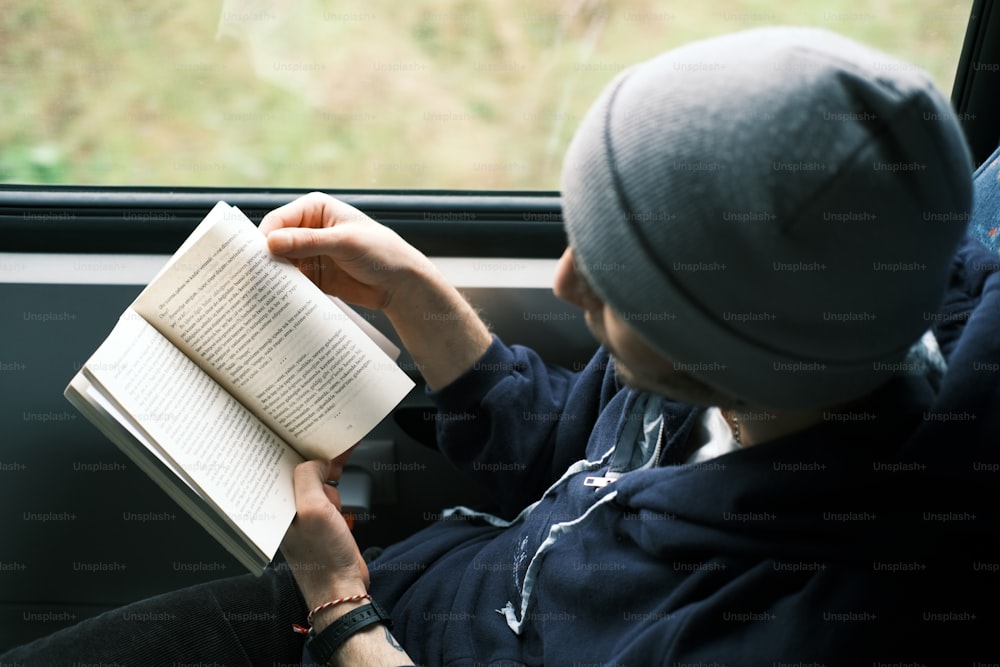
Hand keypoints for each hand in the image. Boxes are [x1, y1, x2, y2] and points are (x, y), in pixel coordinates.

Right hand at [260, 192, 435, 311]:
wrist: (401, 284)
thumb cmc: (381, 252)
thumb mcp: (345, 243)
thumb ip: (309, 242)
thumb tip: (271, 241)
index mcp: (315, 209)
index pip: (279, 221)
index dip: (264, 238)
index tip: (255, 258)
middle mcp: (307, 229)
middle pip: (274, 243)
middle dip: (264, 259)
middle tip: (252, 277)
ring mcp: (308, 254)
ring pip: (279, 264)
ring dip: (272, 277)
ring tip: (261, 292)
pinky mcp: (312, 276)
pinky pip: (290, 282)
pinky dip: (283, 290)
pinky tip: (276, 300)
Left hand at [280, 455, 369, 610]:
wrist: (342, 588)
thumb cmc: (324, 559)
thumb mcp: (314, 510)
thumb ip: (310, 478)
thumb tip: (318, 463)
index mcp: (275, 506)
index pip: (279, 467)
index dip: (296, 447)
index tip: (311, 432)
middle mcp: (285, 510)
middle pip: (299, 471)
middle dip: (318, 459)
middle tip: (334, 440)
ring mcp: (303, 516)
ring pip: (316, 481)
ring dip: (330, 476)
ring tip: (339, 476)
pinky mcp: (320, 522)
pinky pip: (327, 495)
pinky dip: (337, 487)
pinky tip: (342, 486)